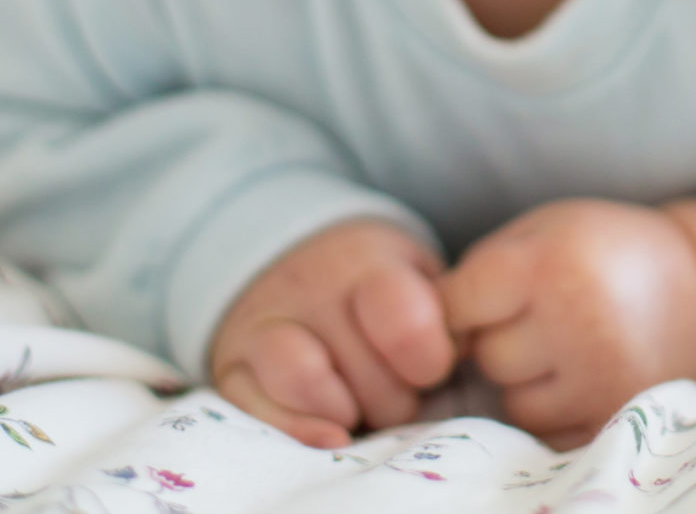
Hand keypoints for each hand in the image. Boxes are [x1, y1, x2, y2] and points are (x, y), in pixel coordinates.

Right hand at [208, 217, 455, 448]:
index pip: (401, 317)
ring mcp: (266, 326)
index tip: (431, 367)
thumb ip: (445, 314)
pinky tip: (330, 436)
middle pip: (365, 371)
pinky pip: (257, 410)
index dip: (426, 358)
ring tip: (360, 409)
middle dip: (393, 396)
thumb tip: (463, 353)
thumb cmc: (375, 288)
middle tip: (396, 388)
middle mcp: (311, 288)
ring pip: (306, 381)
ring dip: (347, 412)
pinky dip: (297, 431)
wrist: (292, 260)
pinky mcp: (232, 367)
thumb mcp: (417, 278)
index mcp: (369, 264)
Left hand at [441, 196, 695, 448]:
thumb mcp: (541, 230)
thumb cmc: (599, 251)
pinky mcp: (620, 416)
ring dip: (530, 382)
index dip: (462, 305)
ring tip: (571, 345)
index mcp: (550, 263)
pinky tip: (586, 374)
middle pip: (489, 359)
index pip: (454, 306)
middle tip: (547, 316)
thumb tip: (427, 341)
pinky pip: (551, 432)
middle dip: (503, 341)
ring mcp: (603, 376)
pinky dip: (559, 410)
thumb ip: (478, 273)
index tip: (487, 298)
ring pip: (516, 404)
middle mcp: (578, 321)